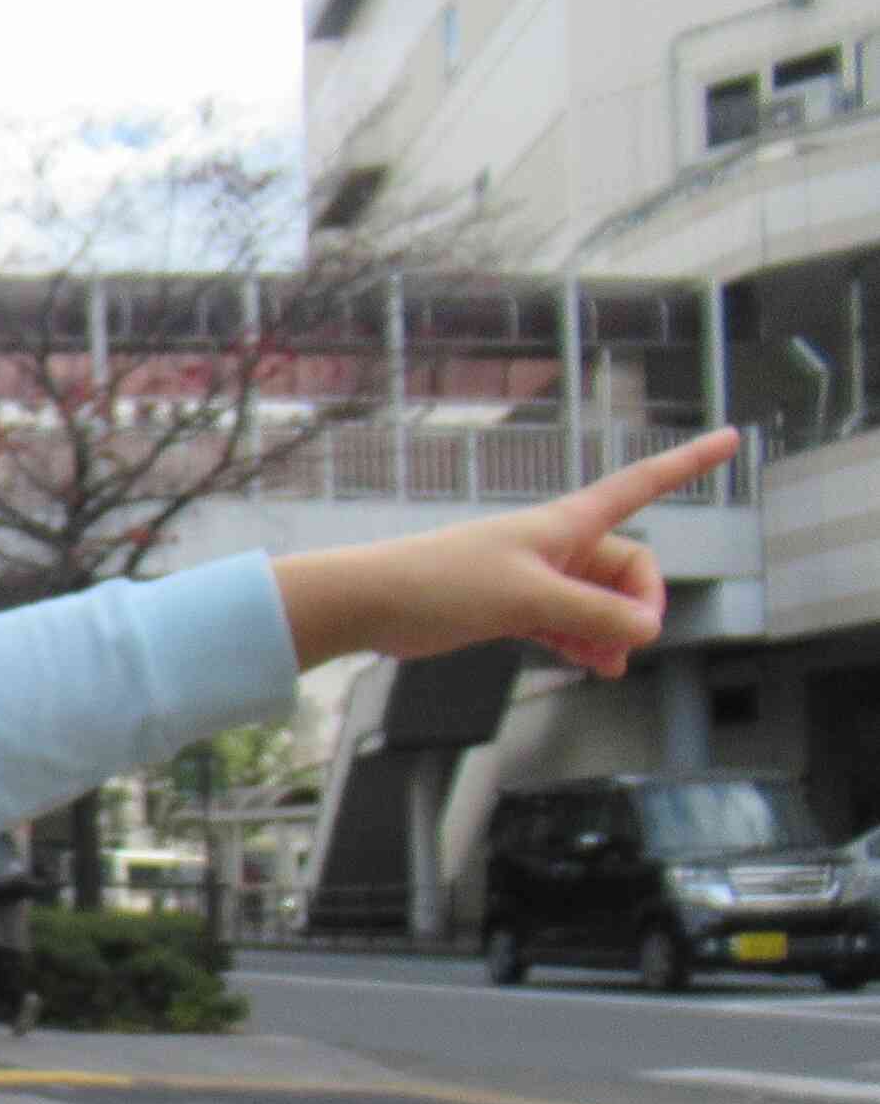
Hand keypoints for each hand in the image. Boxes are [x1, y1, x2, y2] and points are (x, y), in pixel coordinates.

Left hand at [270, 428, 740, 676]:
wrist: (371, 602)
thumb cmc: (441, 584)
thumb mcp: (528, 599)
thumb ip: (592, 613)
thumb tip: (648, 628)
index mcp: (565, 523)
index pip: (642, 484)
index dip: (688, 463)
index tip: (731, 437)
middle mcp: (556, 543)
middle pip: (628, 567)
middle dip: (638, 605)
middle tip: (626, 645)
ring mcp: (535, 575)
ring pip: (598, 600)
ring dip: (611, 631)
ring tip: (608, 667)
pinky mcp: (511, 606)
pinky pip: (567, 621)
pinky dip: (582, 641)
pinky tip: (590, 664)